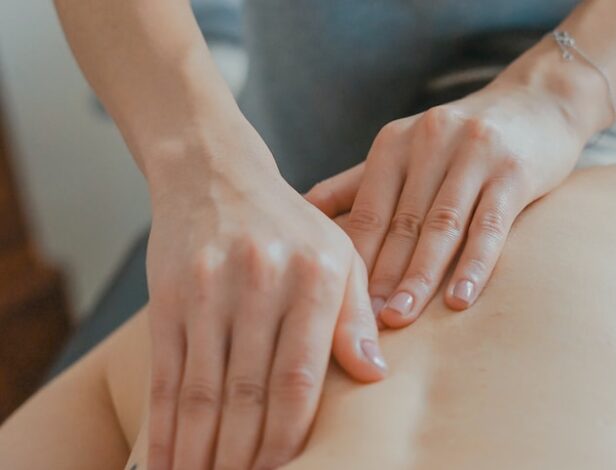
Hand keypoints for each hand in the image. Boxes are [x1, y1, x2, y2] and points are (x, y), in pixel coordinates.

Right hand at [143, 126, 386, 469]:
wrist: (215, 174)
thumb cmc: (291, 225)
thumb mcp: (340, 256)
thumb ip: (356, 317)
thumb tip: (372, 376)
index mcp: (315, 277)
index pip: (300, 377)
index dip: (290, 437)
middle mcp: (260, 283)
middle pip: (248, 393)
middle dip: (244, 456)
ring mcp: (208, 290)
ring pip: (202, 392)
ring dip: (200, 451)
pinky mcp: (167, 297)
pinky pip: (165, 374)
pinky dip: (163, 425)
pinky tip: (165, 460)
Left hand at [305, 77, 586, 327]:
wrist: (538, 101)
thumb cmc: (462, 139)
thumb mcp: (406, 149)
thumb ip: (358, 182)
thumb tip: (302, 212)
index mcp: (395, 142)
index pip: (367, 210)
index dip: (353, 259)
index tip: (337, 304)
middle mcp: (430, 141)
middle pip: (401, 222)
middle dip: (381, 276)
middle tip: (364, 323)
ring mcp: (474, 154)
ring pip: (442, 226)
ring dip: (420, 276)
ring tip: (401, 317)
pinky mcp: (514, 170)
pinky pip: (490, 224)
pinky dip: (474, 264)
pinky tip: (460, 299)